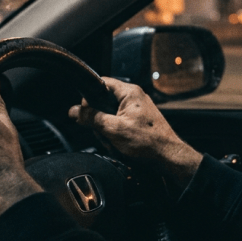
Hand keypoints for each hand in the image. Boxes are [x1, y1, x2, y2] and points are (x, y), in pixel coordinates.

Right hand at [69, 77, 202, 189]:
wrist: (167, 156)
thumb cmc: (148, 142)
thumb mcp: (113, 129)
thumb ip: (92, 118)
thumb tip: (74, 111)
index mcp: (129, 92)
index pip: (101, 83)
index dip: (89, 97)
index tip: (86, 112)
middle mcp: (133, 98)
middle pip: (102, 102)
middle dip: (99, 121)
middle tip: (105, 133)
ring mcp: (135, 110)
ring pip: (108, 116)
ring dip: (107, 131)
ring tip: (115, 142)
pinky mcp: (136, 122)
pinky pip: (117, 125)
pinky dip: (115, 136)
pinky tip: (119, 146)